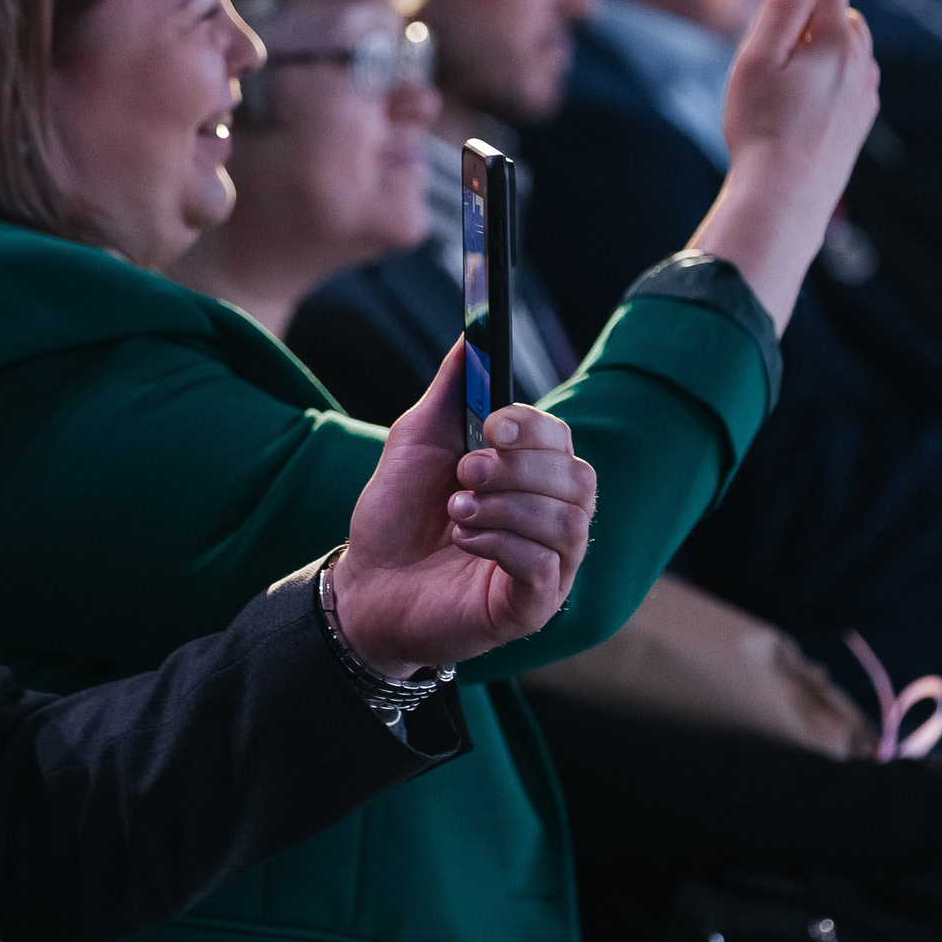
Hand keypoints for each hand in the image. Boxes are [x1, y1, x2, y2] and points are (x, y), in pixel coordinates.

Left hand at [334, 343, 597, 676]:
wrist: (364, 586)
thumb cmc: (396, 516)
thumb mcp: (418, 440)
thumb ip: (451, 389)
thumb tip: (472, 335)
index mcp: (529, 476)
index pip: (561, 441)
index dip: (534, 428)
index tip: (492, 425)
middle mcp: (550, 518)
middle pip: (577, 478)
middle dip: (519, 468)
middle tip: (466, 472)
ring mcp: (549, 566)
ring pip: (567, 522)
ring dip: (507, 507)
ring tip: (457, 510)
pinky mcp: (534, 606)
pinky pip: (545, 567)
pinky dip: (502, 543)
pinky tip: (465, 541)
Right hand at [687, 0, 879, 331]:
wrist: (783, 200)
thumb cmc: (761, 129)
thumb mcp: (757, 59)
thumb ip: (781, 6)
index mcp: (835, 42)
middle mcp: (860, 64)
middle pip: (841, 14)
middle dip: (812, 13)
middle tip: (772, 36)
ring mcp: (864, 96)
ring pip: (849, 49)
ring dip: (823, 47)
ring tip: (783, 78)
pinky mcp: (859, 124)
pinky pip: (850, 82)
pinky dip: (830, 79)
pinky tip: (800, 106)